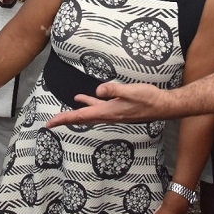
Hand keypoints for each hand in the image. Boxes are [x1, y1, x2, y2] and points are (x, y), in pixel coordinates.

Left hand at [46, 82, 166, 127]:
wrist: (163, 106)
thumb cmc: (149, 98)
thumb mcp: (131, 91)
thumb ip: (114, 90)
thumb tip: (97, 91)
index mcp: (108, 112)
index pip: (81, 116)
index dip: (65, 119)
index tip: (50, 124)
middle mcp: (108, 115)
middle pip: (81, 118)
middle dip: (66, 120)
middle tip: (51, 123)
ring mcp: (113, 113)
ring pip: (89, 114)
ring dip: (75, 113)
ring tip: (64, 113)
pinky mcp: (117, 108)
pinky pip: (98, 108)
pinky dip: (88, 104)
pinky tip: (85, 98)